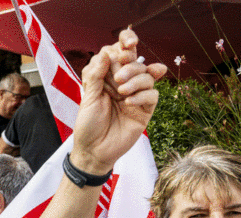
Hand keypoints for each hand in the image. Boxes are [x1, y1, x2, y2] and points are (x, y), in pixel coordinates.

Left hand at [70, 29, 166, 173]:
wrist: (93, 151)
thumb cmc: (88, 124)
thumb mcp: (88, 97)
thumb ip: (96, 75)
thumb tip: (105, 52)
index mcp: (108, 77)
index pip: (121, 53)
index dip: (127, 43)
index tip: (128, 43)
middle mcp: (124, 83)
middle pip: (136, 62)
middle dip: (130, 65)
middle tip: (118, 77)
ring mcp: (136, 96)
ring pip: (147, 76)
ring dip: (136, 80)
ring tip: (121, 91)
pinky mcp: (145, 110)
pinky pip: (152, 95)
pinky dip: (142, 95)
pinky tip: (128, 102)